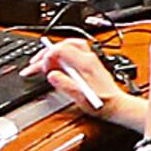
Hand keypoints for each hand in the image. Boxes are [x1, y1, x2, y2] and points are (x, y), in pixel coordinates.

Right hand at [36, 36, 150, 139]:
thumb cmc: (103, 103)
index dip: (47, 56)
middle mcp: (88, 58)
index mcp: (87, 64)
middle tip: (33, 64)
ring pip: (68, 46)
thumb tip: (51, 75)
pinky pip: (71, 53)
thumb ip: (66, 85)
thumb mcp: (81, 98)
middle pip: (64, 45)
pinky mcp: (88, 64)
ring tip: (39, 63)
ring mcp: (89, 59)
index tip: (39, 67)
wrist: (117, 105)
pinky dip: (59, 56)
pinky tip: (51, 64)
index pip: (63, 49)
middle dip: (45, 53)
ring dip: (52, 52)